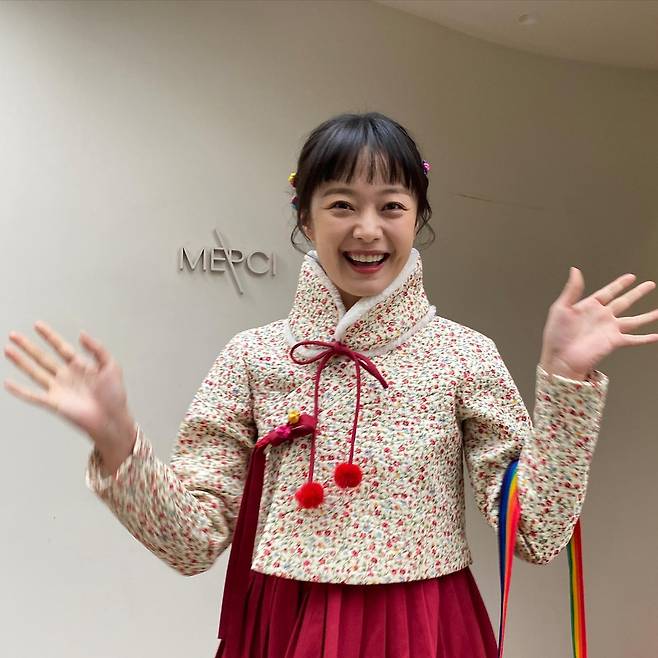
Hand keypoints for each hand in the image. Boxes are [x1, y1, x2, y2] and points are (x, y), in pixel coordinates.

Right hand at [4, 321, 135, 454]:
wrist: (112, 419)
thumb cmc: (115, 396)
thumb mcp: (111, 366)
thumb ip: (97, 349)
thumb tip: (82, 334)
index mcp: (80, 366)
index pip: (61, 347)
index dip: (49, 336)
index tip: (37, 325)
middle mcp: (66, 376)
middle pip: (43, 357)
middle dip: (28, 346)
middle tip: (14, 335)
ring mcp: (58, 389)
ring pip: (34, 372)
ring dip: (20, 361)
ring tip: (8, 350)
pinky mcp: (54, 403)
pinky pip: (33, 396)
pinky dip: (20, 390)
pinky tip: (8, 383)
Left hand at [540, 268, 657, 379]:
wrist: (560, 358)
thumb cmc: (556, 336)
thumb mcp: (561, 308)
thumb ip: (571, 290)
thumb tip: (575, 270)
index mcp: (589, 307)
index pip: (608, 291)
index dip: (619, 284)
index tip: (631, 277)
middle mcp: (602, 317)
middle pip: (624, 302)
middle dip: (637, 293)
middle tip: (650, 285)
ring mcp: (609, 329)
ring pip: (634, 320)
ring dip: (648, 315)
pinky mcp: (614, 342)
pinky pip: (634, 339)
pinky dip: (646, 338)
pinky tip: (656, 336)